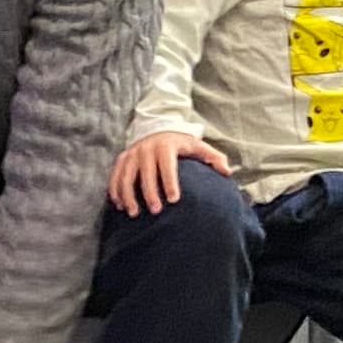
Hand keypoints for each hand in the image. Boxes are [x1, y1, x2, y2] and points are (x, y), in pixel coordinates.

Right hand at [110, 129, 229, 213]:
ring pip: (126, 176)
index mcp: (166, 145)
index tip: (174, 200)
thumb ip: (213, 158)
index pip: (167, 165)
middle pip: (145, 173)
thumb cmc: (181, 144)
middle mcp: (146, 148)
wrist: (158, 129)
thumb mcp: (198, 146)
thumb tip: (227, 172)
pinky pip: (115, 176)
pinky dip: (115, 191)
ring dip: (128, 195)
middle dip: (149, 193)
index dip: (169, 182)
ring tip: (134, 213)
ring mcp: (132, 153)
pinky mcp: (122, 159)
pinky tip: (120, 206)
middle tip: (156, 211)